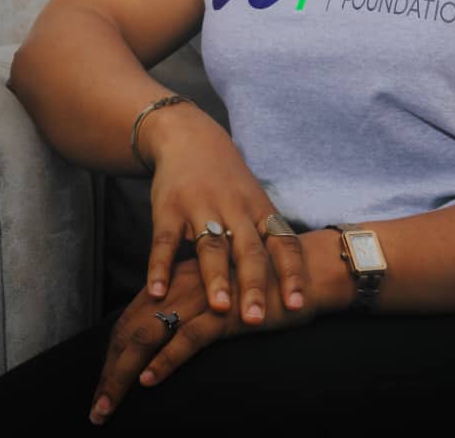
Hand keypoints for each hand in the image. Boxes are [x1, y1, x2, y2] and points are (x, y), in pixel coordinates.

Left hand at [89, 255, 317, 424]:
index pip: (135, 313)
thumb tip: (168, 336)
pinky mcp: (227, 311)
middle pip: (133, 325)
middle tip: (98, 406)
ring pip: (151, 332)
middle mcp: (186, 282)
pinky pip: (187, 337)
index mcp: (182, 276)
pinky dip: (166, 360)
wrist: (308, 272)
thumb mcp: (222, 293)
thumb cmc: (265, 286)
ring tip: (109, 403)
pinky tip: (151, 380)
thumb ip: (196, 305)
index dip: (114, 350)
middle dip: (111, 368)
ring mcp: (205, 296)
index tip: (104, 384)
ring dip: (126, 372)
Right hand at [137, 101, 306, 325]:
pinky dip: (160, 267)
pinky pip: (166, 241)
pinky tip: (157, 293)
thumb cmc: (228, 181)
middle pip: (248, 249)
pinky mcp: (168, 208)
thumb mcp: (254, 201)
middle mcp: (234, 208)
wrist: (189, 137)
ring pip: (211, 246)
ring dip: (215, 278)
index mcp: (258, 210)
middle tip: (257, 318)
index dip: (290, 273)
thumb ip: (266, 239)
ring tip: (219, 308)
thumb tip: (289, 285)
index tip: (296, 305)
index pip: (282, 243)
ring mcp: (200, 207)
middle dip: (254, 284)